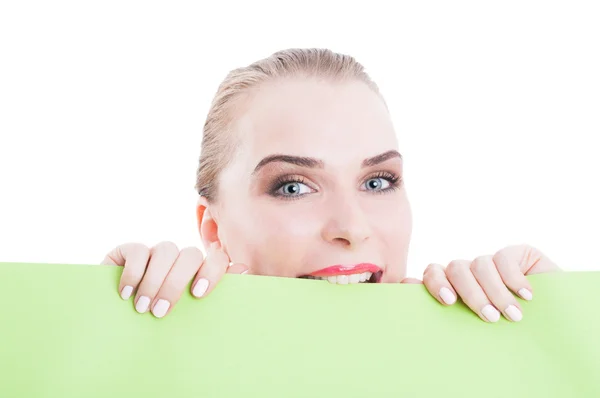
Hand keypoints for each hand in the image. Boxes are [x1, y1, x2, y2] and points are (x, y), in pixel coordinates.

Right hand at [101, 241, 247, 317]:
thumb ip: (215, 298)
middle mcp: (179, 260)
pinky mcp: (128, 251)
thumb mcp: (187, 319)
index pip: (217, 258)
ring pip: (166, 249)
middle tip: (162, 312)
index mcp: (198, 273)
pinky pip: (138, 250)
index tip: (198, 294)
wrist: (112, 331)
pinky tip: (126, 294)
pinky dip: (133, 273)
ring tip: (142, 308)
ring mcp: (155, 253)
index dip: (212, 271)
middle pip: (190, 255)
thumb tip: (244, 270)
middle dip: (176, 284)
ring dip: (155, 281)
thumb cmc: (157, 328)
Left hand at [420, 244, 560, 321]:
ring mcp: (492, 263)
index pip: (433, 274)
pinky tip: (526, 295)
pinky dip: (514, 278)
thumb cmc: (510, 335)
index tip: (446, 300)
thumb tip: (414, 309)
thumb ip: (449, 318)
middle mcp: (470, 273)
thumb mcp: (476, 329)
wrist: (554, 328)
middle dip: (471, 294)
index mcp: (454, 288)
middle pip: (455, 269)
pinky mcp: (516, 254)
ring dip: (496, 292)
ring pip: (480, 264)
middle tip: (489, 317)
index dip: (434, 283)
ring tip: (512, 315)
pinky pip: (504, 258)